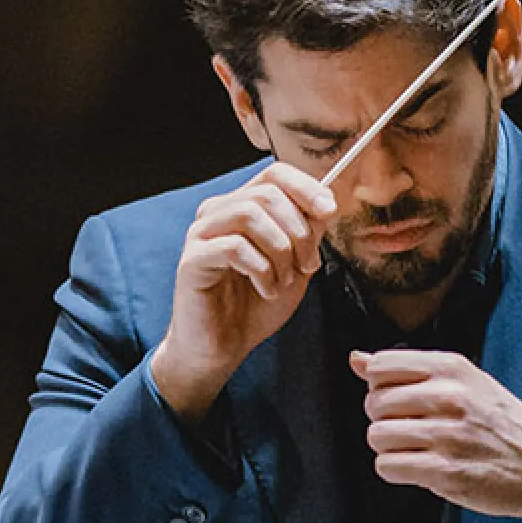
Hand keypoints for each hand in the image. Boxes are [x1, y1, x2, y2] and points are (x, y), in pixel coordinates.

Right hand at [152, 162, 337, 417]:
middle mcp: (217, 213)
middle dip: (299, 231)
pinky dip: (261, 269)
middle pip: (267, 193)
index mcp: (242, 207)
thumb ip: (307, 233)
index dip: (306, 187)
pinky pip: (234, 246)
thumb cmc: (255, 306)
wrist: (223, 348)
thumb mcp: (294, 265)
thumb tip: (325, 203)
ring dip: (280, 251)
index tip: (330, 211)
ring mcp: (201, 235)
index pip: (275, 174)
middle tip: (307, 266)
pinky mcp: (192, 260)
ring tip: (283, 281)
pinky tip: (265, 289)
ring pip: (251, 215)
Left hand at [354, 348, 521, 522]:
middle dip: (383, 419)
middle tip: (409, 429)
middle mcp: (450, 398)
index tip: (398, 399)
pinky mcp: (444, 472)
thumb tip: (357, 359)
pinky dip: (395, 470)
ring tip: (415, 448)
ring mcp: (448, 436)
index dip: (380, 386)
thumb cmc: (500, 422)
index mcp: (452, 369)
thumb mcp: (463, 382)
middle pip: (374, 403)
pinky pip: (388, 466)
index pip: (381, 366)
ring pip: (377, 436)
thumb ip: (408, 370)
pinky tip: (418, 467)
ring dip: (389, 447)